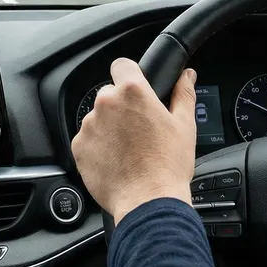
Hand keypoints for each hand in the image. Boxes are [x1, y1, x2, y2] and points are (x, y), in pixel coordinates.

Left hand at [71, 58, 197, 224]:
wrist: (148, 201)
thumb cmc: (168, 165)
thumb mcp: (184, 125)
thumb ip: (183, 94)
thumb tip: (187, 76)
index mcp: (132, 93)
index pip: (122, 65)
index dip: (129, 74)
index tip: (135, 87)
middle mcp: (106, 104)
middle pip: (110, 94)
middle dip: (122, 107)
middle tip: (138, 129)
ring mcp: (89, 126)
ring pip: (98, 118)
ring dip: (109, 127)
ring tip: (128, 149)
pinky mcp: (79, 147)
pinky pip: (87, 139)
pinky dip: (98, 147)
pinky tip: (116, 160)